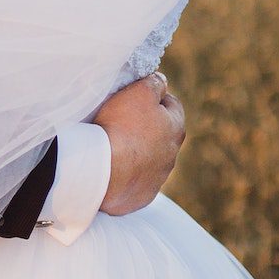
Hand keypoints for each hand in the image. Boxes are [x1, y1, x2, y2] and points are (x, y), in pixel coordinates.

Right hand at [92, 70, 185, 215]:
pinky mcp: (141, 196)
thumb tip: (161, 81)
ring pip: (150, 159)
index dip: (155, 96)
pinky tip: (112, 167)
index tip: (137, 95)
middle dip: (146, 126)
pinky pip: (136, 181)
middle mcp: (171, 155)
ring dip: (137, 151)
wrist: (103, 171)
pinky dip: (127, 173)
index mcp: (175, 127)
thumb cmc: (122, 127)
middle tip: (123, 120)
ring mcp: (157, 178)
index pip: (172, 104)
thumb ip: (155, 83)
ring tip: (114, 146)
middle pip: (161, 133)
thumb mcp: (140, 92)